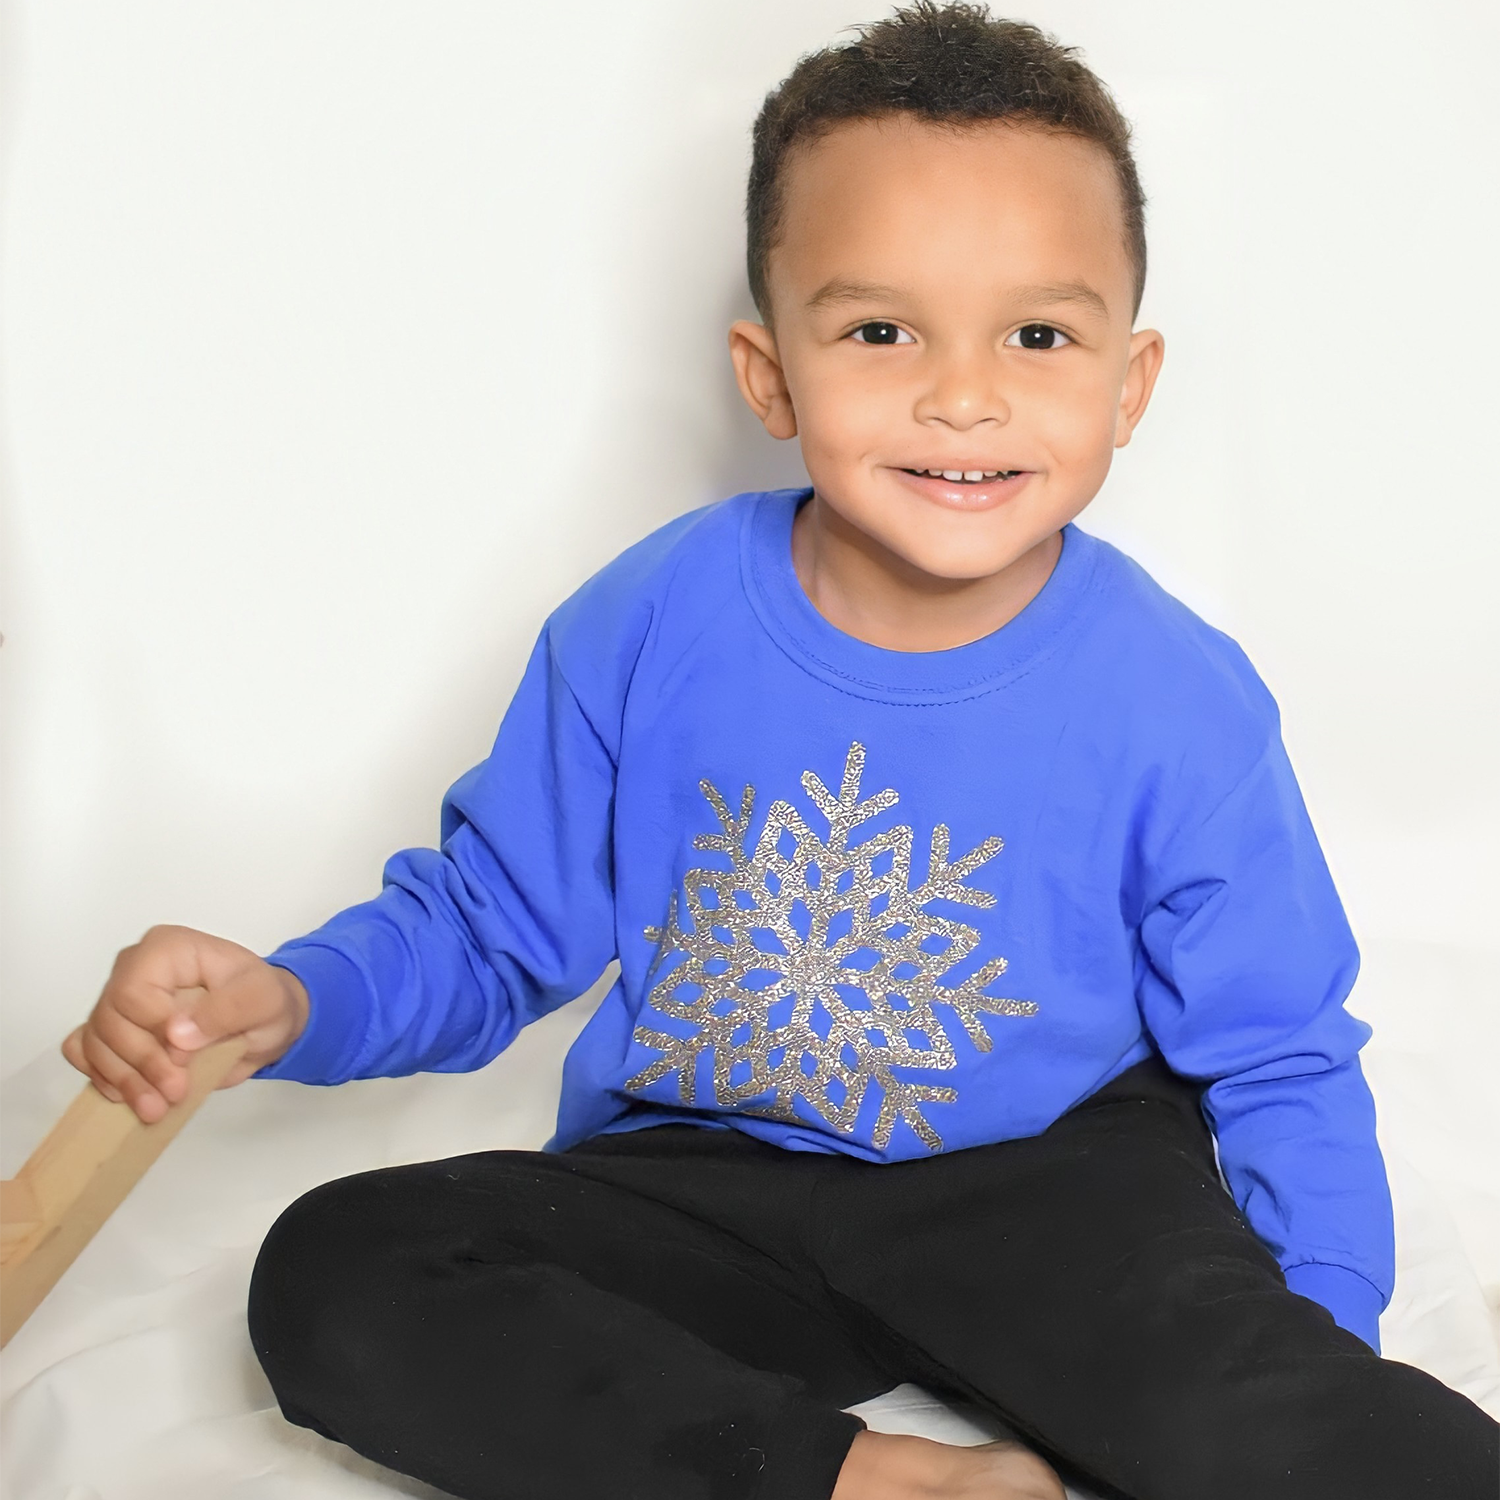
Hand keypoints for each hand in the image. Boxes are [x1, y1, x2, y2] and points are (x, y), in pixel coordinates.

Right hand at [61, 925, 309, 1122]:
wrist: (262, 1022)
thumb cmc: (263, 1001)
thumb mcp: (263, 1000)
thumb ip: (225, 1010)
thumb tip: (175, 1035)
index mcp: (168, 949)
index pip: (134, 990)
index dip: (153, 1029)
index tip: (185, 1058)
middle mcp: (134, 968)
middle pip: (110, 1018)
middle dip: (141, 1063)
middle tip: (175, 1092)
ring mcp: (119, 999)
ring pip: (95, 1040)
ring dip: (123, 1080)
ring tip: (155, 1108)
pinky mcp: (113, 1029)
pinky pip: (84, 1051)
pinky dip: (103, 1076)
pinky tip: (130, 1095)